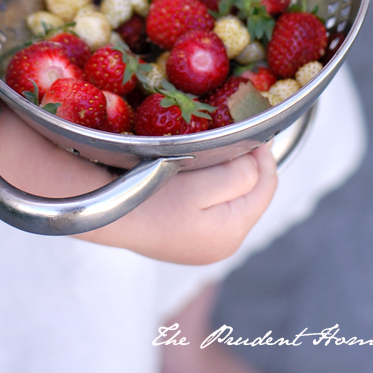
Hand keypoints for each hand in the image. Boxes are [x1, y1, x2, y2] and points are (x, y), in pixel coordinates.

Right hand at [81, 143, 278, 263]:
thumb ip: (237, 175)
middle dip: (250, 163)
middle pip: (254, 194)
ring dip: (233, 173)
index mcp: (231, 232)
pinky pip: (217, 207)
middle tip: (239, 133)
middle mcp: (224, 244)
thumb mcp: (199, 184)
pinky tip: (203, 170)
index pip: (267, 187)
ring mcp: (207, 245)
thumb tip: (257, 162)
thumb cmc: (149, 198)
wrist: (105, 215)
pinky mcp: (191, 239)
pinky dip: (216, 185)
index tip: (256, 127)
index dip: (264, 154)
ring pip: (236, 199)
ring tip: (222, 148)